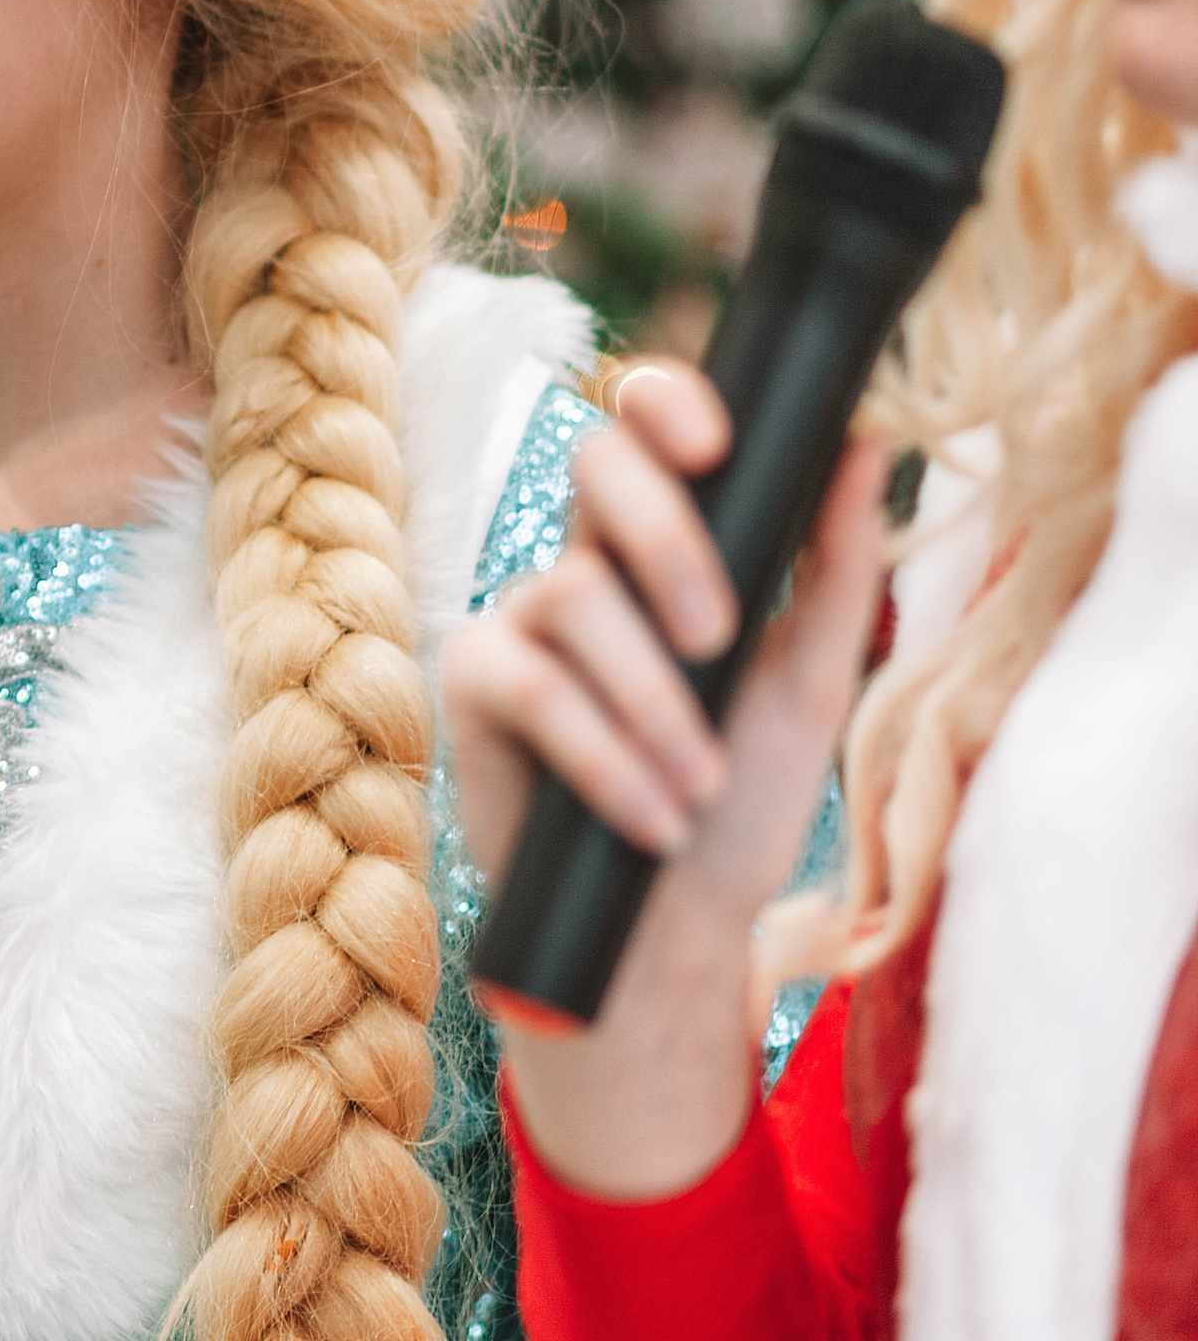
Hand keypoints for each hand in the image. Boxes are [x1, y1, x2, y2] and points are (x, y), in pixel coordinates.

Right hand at [442, 365, 890, 1200]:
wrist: (668, 936)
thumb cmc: (737, 809)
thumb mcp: (808, 685)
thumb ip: (833, 564)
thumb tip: (865, 438)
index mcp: (665, 544)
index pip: (648, 429)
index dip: (669, 404)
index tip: (721, 447)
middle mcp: (587, 564)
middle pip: (595, 464)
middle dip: (668, 539)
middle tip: (721, 638)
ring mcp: (521, 620)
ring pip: (573, 592)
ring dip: (652, 700)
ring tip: (698, 784)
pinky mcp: (475, 689)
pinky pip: (531, 685)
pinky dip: (605, 753)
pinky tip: (652, 812)